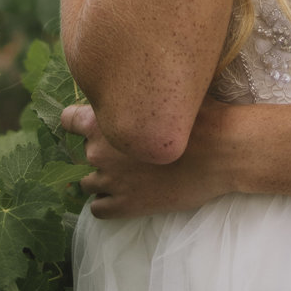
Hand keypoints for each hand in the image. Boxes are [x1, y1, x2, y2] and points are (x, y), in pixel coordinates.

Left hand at [62, 101, 239, 218]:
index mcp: (103, 119)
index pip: (67, 120)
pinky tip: (127, 195)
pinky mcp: (126, 206)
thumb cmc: (200, 117)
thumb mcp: (165, 94)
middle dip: (99, 152)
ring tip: (127, 175)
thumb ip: (138, 94)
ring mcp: (111, 181)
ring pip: (87, 183)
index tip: (93, 126)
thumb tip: (135, 81)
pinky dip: (108, 203)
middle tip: (124, 152)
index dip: (79, 123)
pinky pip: (98, 209)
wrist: (223, 152)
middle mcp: (99, 151)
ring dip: (102, 179)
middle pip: (80, 153)